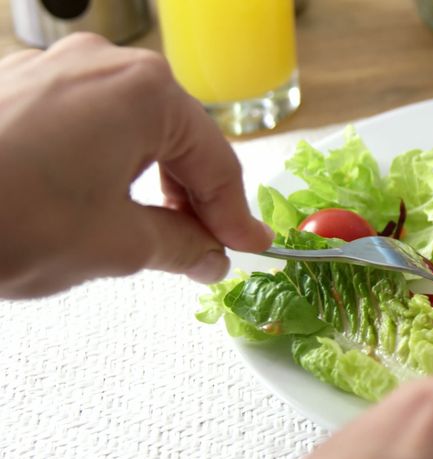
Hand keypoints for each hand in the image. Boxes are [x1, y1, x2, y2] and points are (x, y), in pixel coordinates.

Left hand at [0, 33, 271, 298]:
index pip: (216, 161)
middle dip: (191, 196)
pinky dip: (101, 164)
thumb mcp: (117, 246)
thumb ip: (180, 246)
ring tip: (149, 232)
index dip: (234, 215)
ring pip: (127, 128)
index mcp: (145, 91)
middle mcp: (102, 65)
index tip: (245, 249)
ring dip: (147, 180)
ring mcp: (51, 68)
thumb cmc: (8, 219)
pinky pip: (81, 124)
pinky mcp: (12, 86)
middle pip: (175, 136)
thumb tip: (207, 255)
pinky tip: (95, 205)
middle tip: (202, 248)